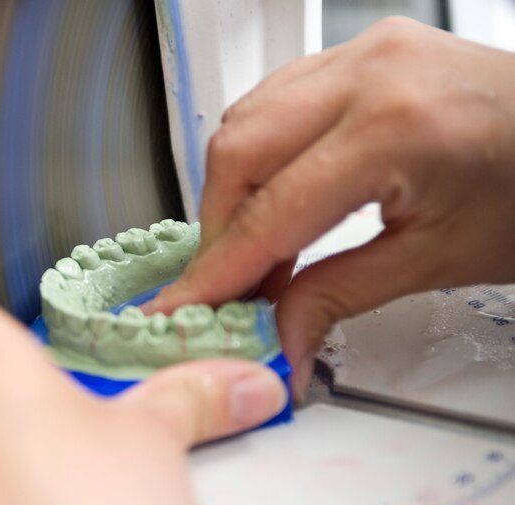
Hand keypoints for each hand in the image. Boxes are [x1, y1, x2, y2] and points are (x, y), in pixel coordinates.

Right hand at [148, 18, 514, 394]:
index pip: (268, 212)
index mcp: (395, 128)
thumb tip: (281, 335)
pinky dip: (259, 155)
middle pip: (236, 153)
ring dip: (233, 191)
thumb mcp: (436, 260)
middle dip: (217, 229)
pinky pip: (274, 99)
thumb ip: (337, 296)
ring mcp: (363, 52)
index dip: (218, 270)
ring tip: (257, 248)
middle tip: (228, 284)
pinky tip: (276, 196)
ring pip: (245, 120)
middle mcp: (370, 73)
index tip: (185, 306)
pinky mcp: (361, 52)